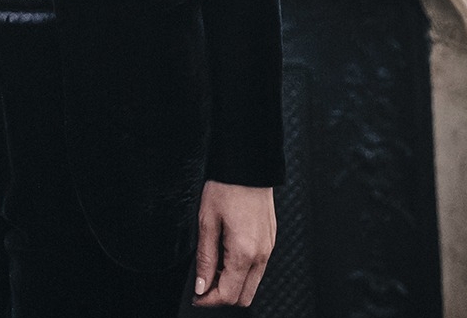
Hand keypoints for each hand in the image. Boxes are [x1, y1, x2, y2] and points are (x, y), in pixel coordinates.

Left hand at [192, 181, 275, 307]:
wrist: (248, 165)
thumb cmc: (227, 187)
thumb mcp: (207, 221)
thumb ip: (205, 258)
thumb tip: (201, 285)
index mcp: (244, 252)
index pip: (228, 295)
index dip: (208, 300)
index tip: (196, 295)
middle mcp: (261, 255)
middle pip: (244, 297)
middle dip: (222, 296)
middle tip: (203, 283)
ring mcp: (268, 249)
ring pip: (252, 285)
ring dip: (232, 284)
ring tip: (213, 266)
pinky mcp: (270, 241)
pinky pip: (258, 269)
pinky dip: (242, 271)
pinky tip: (227, 255)